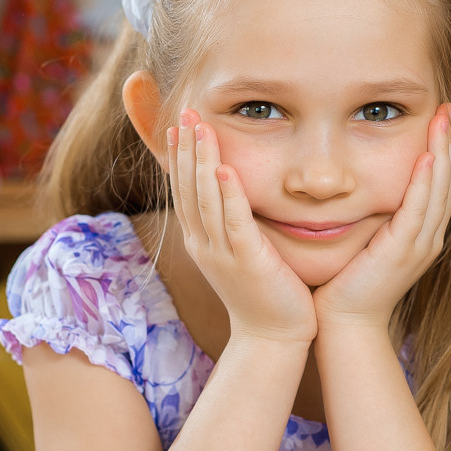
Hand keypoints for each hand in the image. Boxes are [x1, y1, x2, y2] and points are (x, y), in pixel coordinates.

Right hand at [169, 110, 315, 344]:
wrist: (273, 338)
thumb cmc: (264, 294)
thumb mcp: (242, 254)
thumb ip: (235, 224)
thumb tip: (235, 195)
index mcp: (202, 242)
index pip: (184, 192)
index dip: (179, 157)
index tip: (178, 126)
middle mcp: (204, 245)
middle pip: (188, 188)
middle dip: (186, 148)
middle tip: (184, 112)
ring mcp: (222, 254)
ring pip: (205, 199)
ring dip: (201, 160)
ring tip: (200, 127)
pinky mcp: (247, 261)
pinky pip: (234, 221)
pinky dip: (228, 193)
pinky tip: (224, 168)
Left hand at [312, 104, 450, 329]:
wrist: (344, 322)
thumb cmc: (346, 283)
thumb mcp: (365, 240)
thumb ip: (371, 213)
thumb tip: (358, 183)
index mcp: (421, 235)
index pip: (438, 184)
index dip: (442, 150)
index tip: (440, 119)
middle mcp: (428, 238)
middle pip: (447, 181)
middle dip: (449, 143)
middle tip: (449, 108)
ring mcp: (420, 246)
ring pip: (440, 191)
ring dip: (443, 153)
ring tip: (444, 121)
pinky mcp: (404, 251)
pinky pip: (420, 210)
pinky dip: (426, 183)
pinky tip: (427, 158)